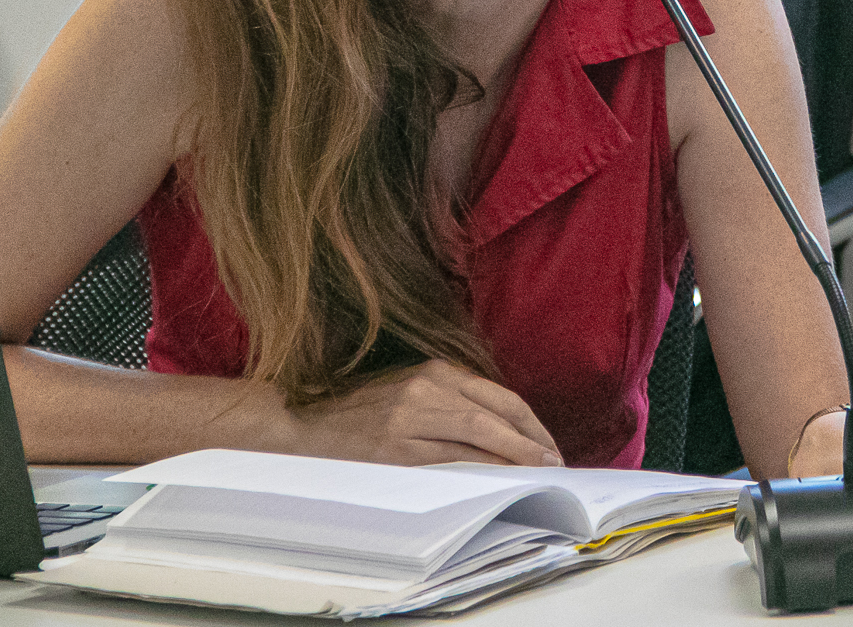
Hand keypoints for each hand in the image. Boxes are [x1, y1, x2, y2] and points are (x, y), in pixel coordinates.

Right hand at [276, 359, 563, 466]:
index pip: (500, 397)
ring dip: (513, 459)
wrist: (298, 422)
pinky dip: (478, 471)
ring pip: (478, 439)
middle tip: (554, 463)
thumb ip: (450, 400)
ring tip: (535, 475)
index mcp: (435, 371)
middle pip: (497, 416)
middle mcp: (427, 389)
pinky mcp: (395, 449)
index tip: (548, 444)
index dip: (530, 424)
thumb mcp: (408, 389)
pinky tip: (496, 481)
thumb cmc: (357, 410)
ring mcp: (411, 419)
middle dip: (531, 442)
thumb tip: (501, 430)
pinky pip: (449, 462)